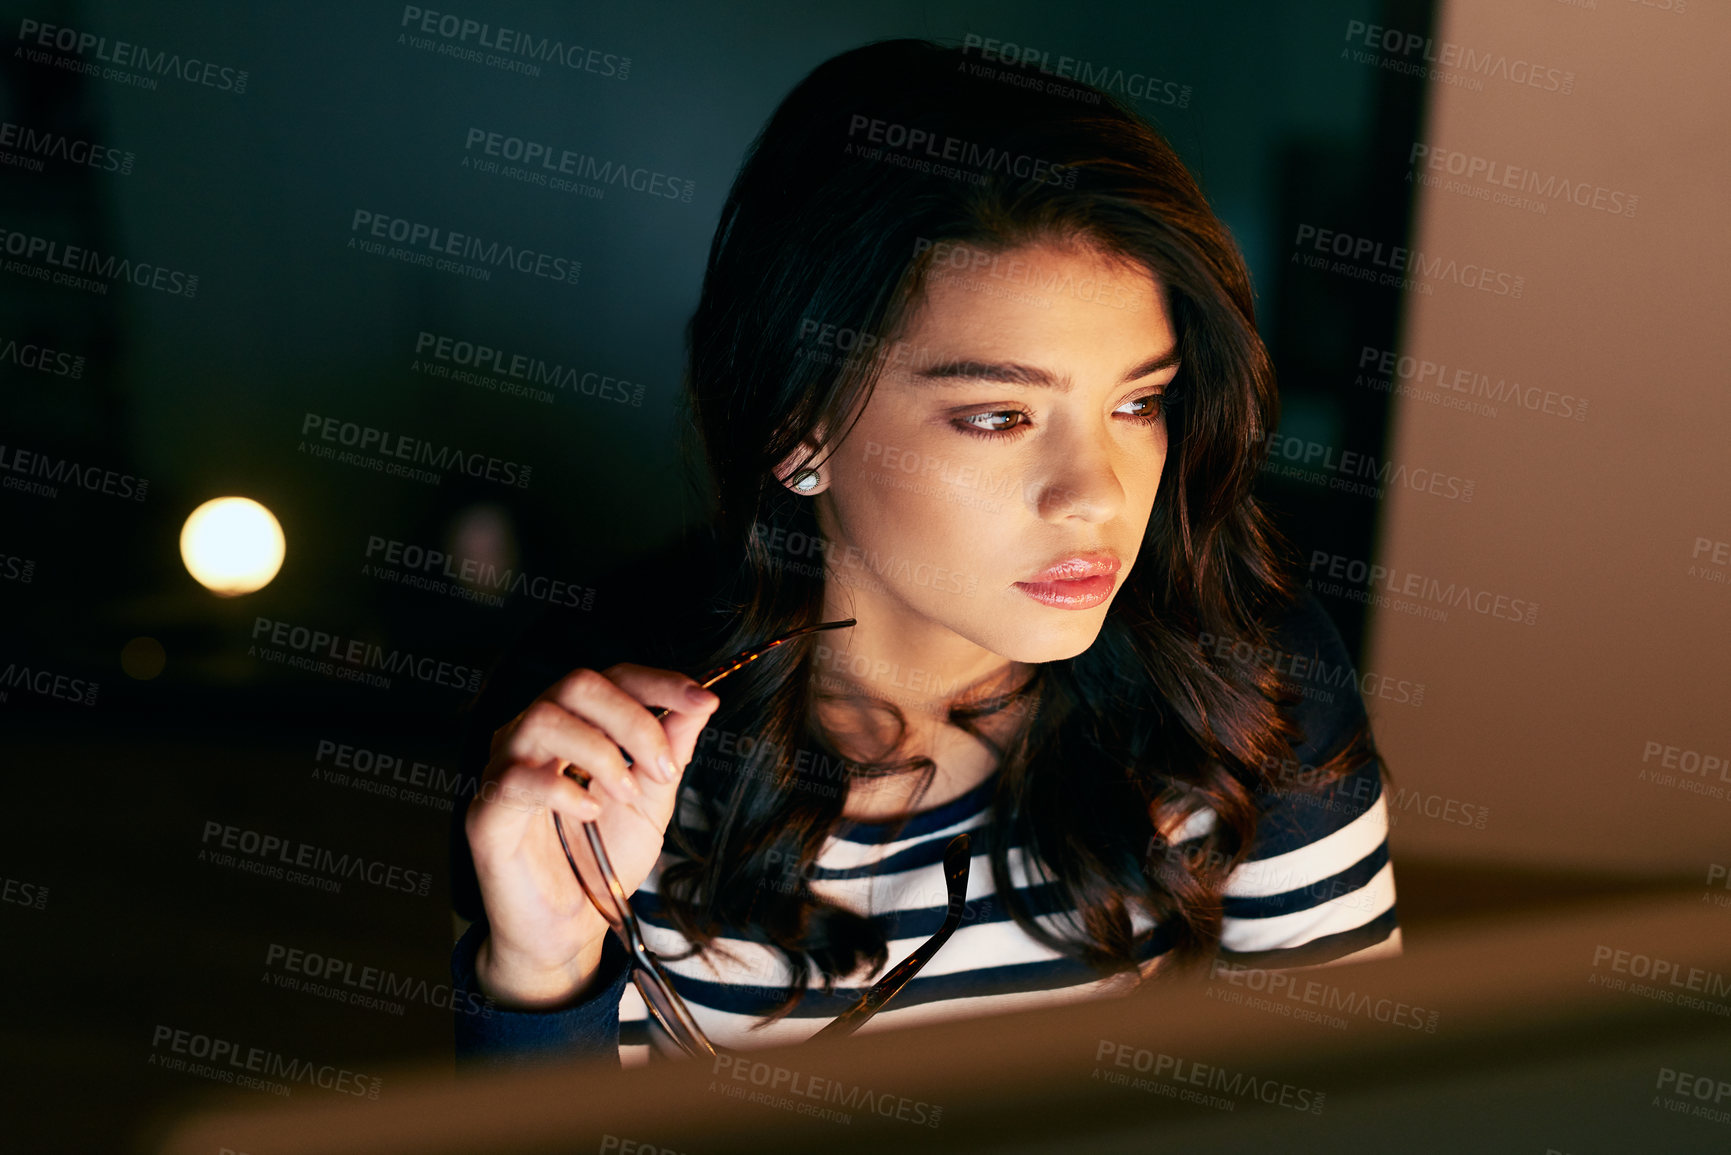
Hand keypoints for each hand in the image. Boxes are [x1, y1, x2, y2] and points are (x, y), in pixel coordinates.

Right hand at [464, 663, 719, 1007]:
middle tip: (661, 769)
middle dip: (632, 720)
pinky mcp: (487, 810)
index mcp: (577, 725)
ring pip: (545, 719)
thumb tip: (701, 702)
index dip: (660, 682)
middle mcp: (537, 736)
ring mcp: (506, 768)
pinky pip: (517, 778)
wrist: (568, 928)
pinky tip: (590, 812)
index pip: (614, 678)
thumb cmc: (601, 859)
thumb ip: (671, 749)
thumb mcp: (653, 800)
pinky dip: (563, 789)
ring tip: (626, 794)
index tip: (704, 700)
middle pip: (577, 685)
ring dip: (601, 753)